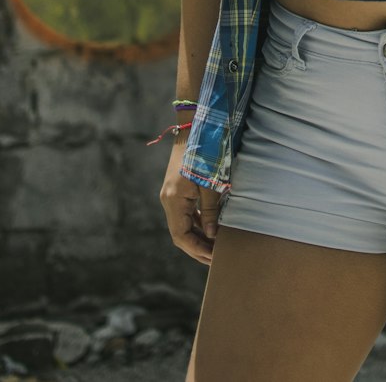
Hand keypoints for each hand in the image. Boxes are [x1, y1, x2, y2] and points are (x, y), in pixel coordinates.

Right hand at [159, 140, 221, 265]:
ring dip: (199, 235)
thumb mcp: (210, 183)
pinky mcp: (178, 188)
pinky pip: (187, 212)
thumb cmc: (204, 153)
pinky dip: (198, 222)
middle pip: (181, 233)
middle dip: (198, 247)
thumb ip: (211, 210)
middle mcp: (169, 200)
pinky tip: (212, 227)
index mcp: (174, 200)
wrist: (194, 127)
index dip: (196, 250)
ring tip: (217, 246)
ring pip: (184, 223)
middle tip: (217, 257)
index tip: (213, 257)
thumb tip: (212, 235)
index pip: (181, 237)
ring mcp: (172, 194)